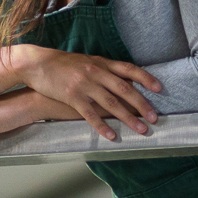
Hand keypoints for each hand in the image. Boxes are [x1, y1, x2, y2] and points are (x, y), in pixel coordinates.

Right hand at [3, 45, 162, 137]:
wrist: (37, 64)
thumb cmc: (63, 64)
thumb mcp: (87, 61)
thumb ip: (104, 70)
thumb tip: (123, 81)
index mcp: (101, 63)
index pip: (129, 69)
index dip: (146, 79)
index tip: (160, 89)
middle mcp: (96, 73)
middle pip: (125, 90)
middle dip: (142, 105)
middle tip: (155, 118)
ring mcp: (85, 85)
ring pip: (112, 104)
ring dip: (128, 119)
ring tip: (141, 130)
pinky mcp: (72, 97)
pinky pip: (90, 115)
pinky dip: (102, 127)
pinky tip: (112, 136)